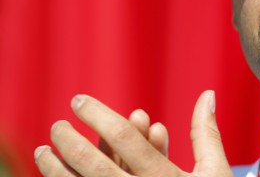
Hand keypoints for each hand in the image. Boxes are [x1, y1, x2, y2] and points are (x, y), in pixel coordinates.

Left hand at [34, 91, 233, 176]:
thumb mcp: (214, 171)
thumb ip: (206, 133)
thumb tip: (207, 93)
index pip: (125, 139)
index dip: (99, 116)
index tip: (78, 102)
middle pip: (94, 165)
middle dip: (70, 142)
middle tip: (57, 125)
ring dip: (57, 170)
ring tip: (43, 151)